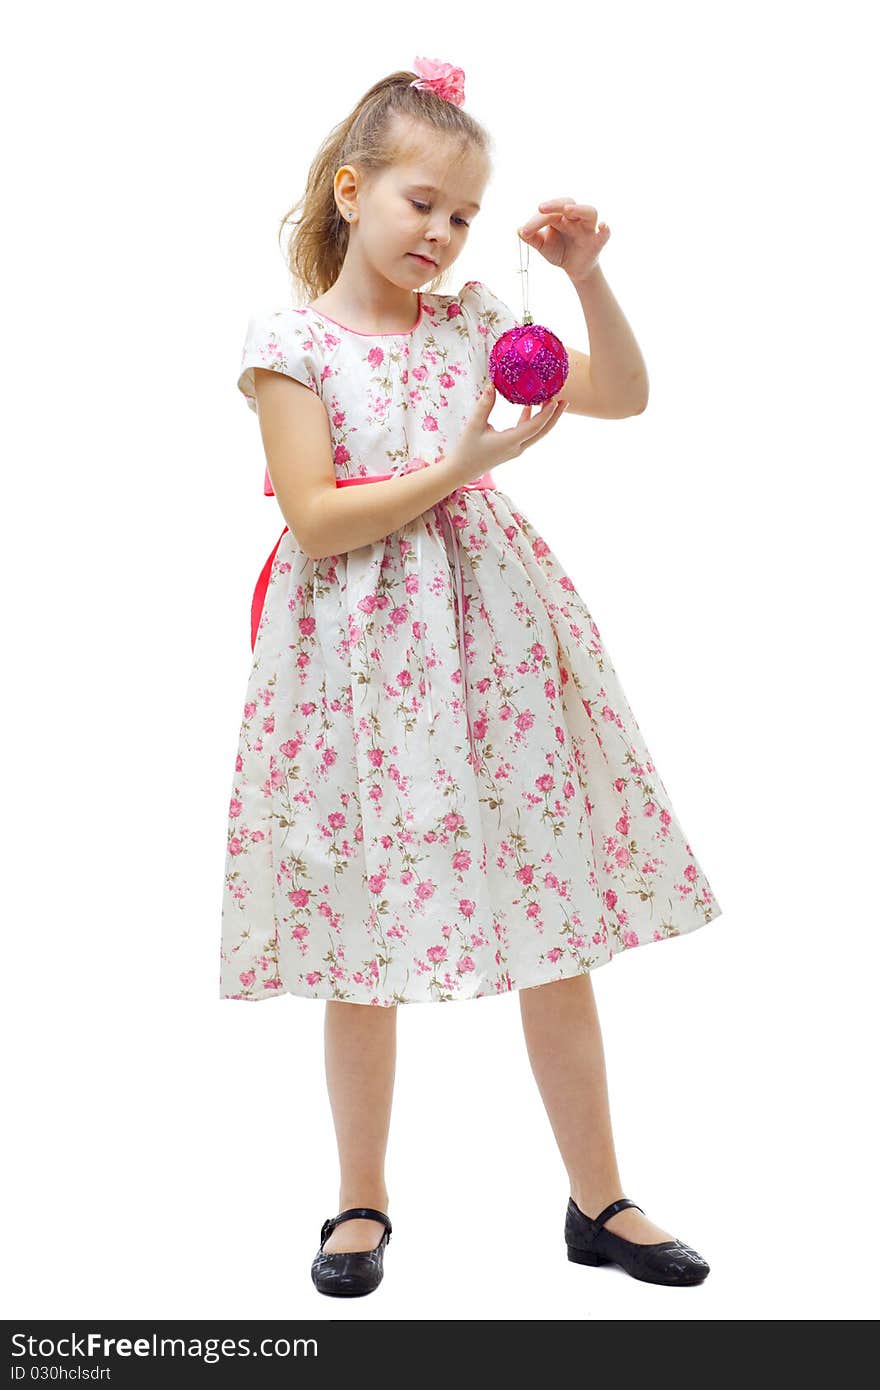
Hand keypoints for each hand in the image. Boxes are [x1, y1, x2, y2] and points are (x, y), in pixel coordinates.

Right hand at [448, 384, 568, 485]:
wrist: (463, 469)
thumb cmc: (467, 449)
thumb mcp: (474, 425)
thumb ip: (484, 405)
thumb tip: (492, 385)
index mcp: (510, 442)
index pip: (534, 427)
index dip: (546, 413)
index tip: (555, 399)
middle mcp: (517, 447)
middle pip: (542, 431)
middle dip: (555, 416)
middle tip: (565, 400)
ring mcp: (516, 448)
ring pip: (536, 432)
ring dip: (545, 418)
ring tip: (553, 401)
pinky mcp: (513, 447)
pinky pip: (527, 432)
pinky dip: (531, 419)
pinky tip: (529, 406)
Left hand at [518, 199, 609, 282]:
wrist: (574, 268)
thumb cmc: (559, 251)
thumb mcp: (543, 246)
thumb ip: (532, 238)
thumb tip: (518, 230)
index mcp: (560, 217)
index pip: (549, 213)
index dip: (536, 221)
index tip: (524, 231)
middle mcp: (574, 218)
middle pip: (569, 202)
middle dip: (555, 204)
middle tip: (541, 208)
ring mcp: (587, 228)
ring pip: (589, 211)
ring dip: (579, 209)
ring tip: (567, 210)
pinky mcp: (597, 241)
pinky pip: (605, 233)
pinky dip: (605, 229)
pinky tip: (603, 226)